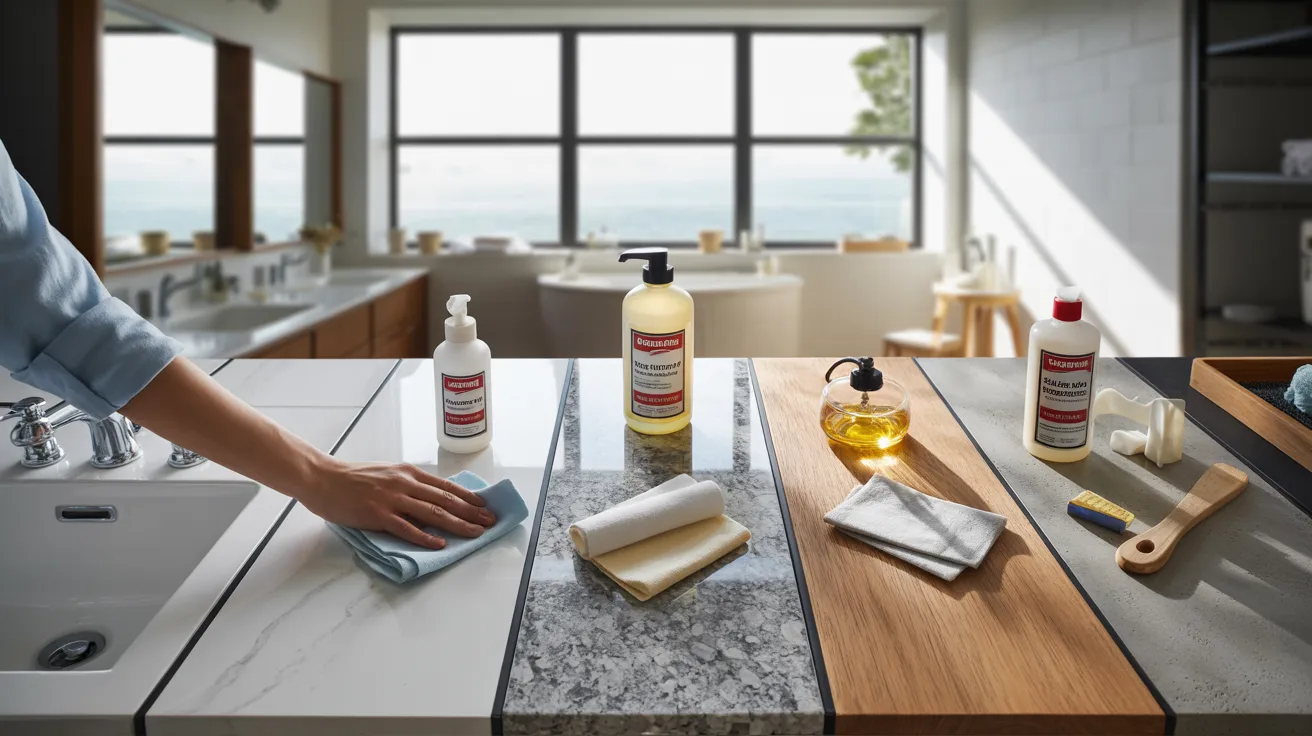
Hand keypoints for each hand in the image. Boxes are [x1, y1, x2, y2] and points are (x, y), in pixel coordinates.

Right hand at [299, 460, 495, 548]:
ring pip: (433, 514)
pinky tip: (440, 544)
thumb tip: (430, 498)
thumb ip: (408, 484)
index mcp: (408, 472)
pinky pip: (407, 528)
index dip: (469, 497)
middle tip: (490, 523)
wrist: (323, 477)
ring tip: (475, 534)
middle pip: (446, 500)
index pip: (446, 486)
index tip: (486, 507)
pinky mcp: (379, 514)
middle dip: (472, 513)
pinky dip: (426, 537)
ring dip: (458, 525)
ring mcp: (393, 499)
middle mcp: (405, 483)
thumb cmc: (352, 477)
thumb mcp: (387, 473)